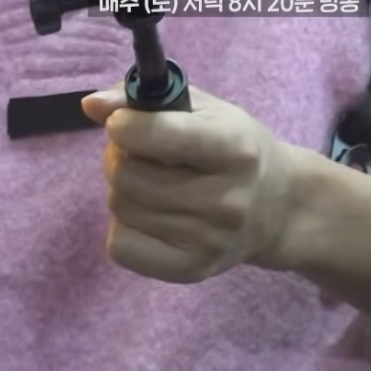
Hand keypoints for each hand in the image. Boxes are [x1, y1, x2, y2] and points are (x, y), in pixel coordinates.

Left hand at [82, 86, 302, 282]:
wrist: (278, 208)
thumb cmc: (233, 149)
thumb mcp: (204, 111)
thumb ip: (145, 100)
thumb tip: (91, 105)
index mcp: (235, 149)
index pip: (157, 135)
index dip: (124, 125)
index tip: (122, 123)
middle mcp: (226, 199)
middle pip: (125, 175)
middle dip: (120, 158)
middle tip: (140, 156)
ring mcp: (209, 240)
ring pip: (120, 207)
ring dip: (123, 191)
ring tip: (152, 185)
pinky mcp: (190, 269)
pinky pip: (120, 246)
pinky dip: (124, 228)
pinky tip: (149, 217)